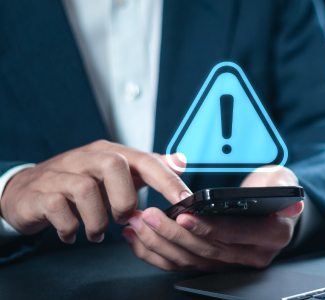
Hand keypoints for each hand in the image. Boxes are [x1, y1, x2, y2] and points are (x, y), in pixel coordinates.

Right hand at [0, 140, 190, 242]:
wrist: (26, 191)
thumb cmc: (78, 183)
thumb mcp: (115, 174)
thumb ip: (146, 169)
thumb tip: (181, 161)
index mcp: (107, 152)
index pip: (143, 159)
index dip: (166, 178)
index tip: (184, 199)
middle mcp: (84, 158)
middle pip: (113, 164)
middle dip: (125, 198)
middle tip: (123, 218)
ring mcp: (59, 174)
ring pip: (84, 189)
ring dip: (97, 220)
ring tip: (97, 233)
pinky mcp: (39, 194)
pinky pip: (57, 208)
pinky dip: (70, 227)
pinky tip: (73, 234)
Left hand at [122, 165, 303, 270]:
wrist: (272, 208)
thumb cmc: (273, 191)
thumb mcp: (281, 181)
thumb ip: (281, 189)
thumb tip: (292, 203)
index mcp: (272, 235)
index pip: (236, 234)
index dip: (208, 227)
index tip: (183, 216)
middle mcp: (253, 254)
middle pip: (208, 250)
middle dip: (174, 234)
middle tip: (150, 216)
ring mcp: (232, 262)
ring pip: (191, 261)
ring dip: (161, 244)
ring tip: (139, 223)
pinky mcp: (214, 264)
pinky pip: (182, 264)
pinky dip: (158, 253)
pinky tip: (139, 237)